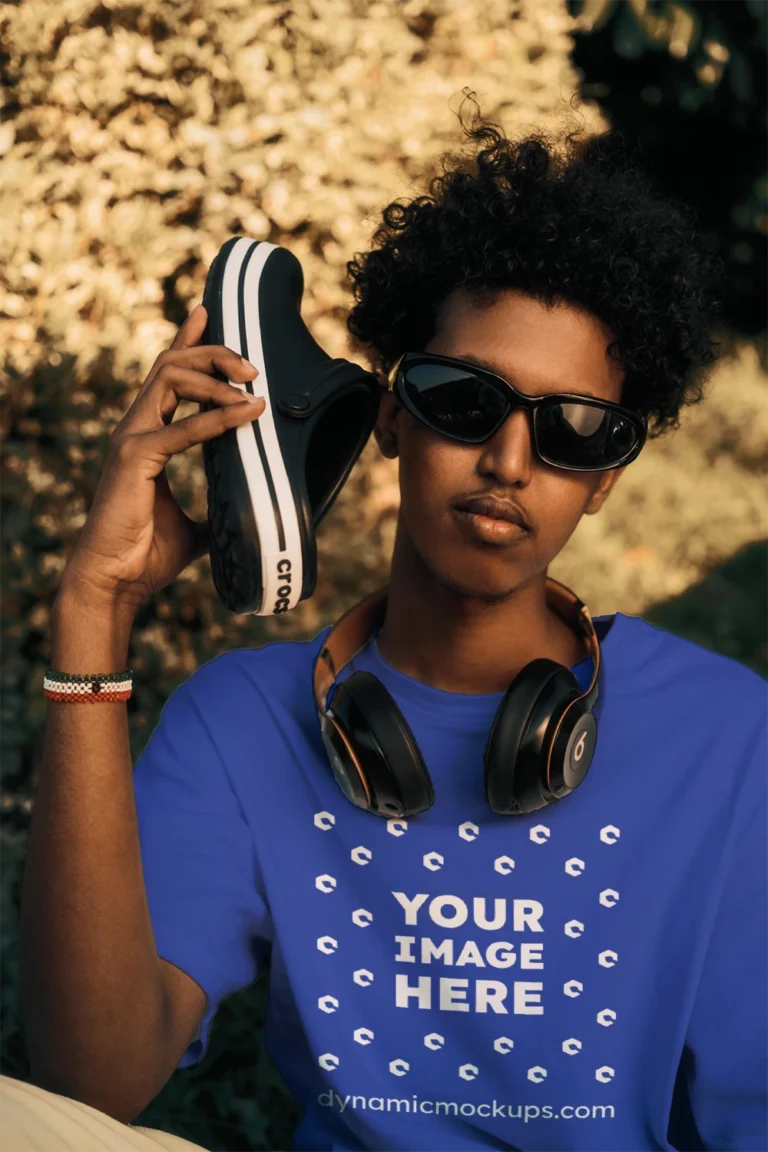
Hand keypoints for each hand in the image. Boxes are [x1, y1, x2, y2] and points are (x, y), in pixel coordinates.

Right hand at [57, 304, 264, 611]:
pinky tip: (248, 414)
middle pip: (172, 365)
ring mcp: (131, 438)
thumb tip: (248, 515)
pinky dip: (218, 418)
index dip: (187, 341)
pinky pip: (183, 427)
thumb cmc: (146, 555)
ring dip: (216, 376)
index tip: (208, 313)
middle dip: (214, 353)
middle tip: (254, 368)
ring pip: (171, 377)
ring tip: (253, 389)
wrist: (114, 582)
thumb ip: (214, 509)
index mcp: (145, 436)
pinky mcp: (135, 457)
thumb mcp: (194, 527)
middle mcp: (134, 428)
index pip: (166, 375)